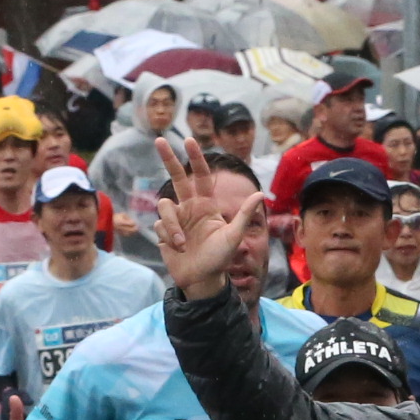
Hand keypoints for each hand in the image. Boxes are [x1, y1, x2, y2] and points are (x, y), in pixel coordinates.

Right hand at [148, 138, 266, 300]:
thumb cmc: (220, 259)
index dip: (196, 159)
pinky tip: (177, 249)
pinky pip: (160, 225)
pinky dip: (169, 237)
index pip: (201, 177)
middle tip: (160, 139)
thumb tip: (260, 193)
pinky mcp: (163, 231)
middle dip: (168, 159)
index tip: (190, 141)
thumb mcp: (234, 236)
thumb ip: (244, 214)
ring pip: (164, 206)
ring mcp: (176, 219)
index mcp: (206, 205)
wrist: (202, 280)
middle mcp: (190, 208)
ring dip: (172, 224)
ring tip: (182, 244)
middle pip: (177, 177)